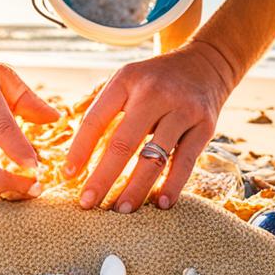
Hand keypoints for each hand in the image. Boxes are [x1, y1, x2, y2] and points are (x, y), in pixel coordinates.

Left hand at [63, 41, 235, 212]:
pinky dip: (173, 184)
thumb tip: (73, 152)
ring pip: (155, 156)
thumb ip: (102, 109)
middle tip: (89, 204)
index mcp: (127, 81)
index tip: (68, 176)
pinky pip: (186, 161)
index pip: (96, 119)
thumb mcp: (127, 81)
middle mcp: (155, 93)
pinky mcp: (205, 125)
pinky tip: (161, 203)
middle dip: (103, 177)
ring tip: (121, 209)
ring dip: (136, 188)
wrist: (206, 64)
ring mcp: (182, 109)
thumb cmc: (156, 81)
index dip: (79, 150)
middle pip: (123, 143)